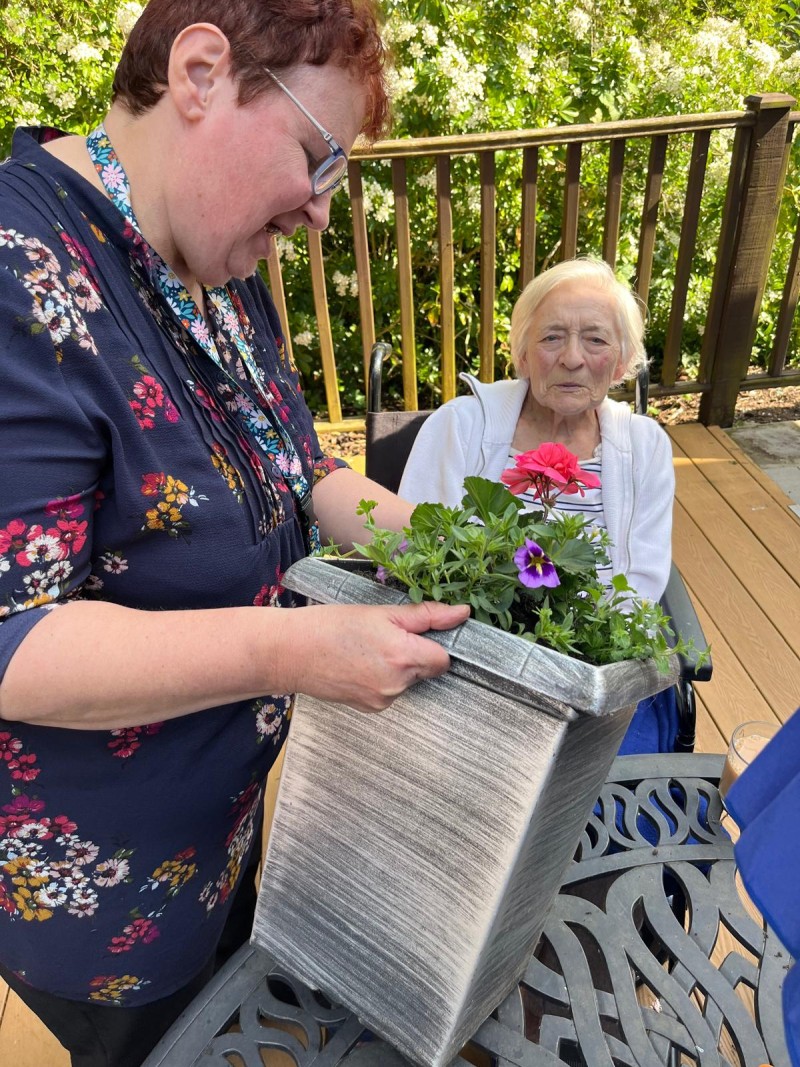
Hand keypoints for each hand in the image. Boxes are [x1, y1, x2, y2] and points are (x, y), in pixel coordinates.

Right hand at [287, 602, 470, 712]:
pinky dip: (381, 678)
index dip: (435, 643)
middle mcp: (397, 684)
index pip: (444, 659)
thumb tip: (462, 613)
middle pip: (425, 670)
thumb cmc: (331, 626)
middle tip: (384, 635)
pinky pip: (389, 691)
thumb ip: (426, 615)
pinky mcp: (370, 708)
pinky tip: (359, 665)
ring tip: (366, 649)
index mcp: (404, 656)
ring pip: (407, 681)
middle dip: (413, 653)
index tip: (417, 632)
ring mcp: (383, 700)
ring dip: (397, 666)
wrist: (290, 653)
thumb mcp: (381, 612)